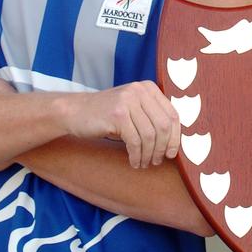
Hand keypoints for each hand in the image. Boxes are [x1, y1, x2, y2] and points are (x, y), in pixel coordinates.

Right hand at [59, 81, 180, 169]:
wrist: (76, 112)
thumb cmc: (108, 116)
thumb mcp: (134, 109)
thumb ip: (152, 117)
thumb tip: (175, 142)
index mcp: (148, 88)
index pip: (172, 114)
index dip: (175, 137)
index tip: (171, 153)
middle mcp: (140, 90)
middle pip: (163, 125)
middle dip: (162, 148)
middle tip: (157, 161)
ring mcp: (128, 100)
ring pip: (150, 135)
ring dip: (149, 154)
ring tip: (144, 163)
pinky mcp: (117, 114)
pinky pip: (135, 141)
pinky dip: (136, 155)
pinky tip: (134, 162)